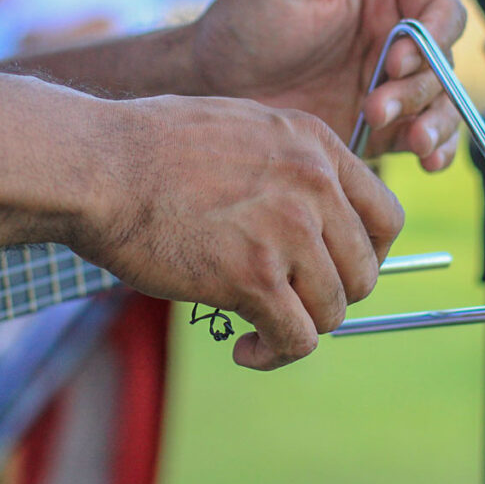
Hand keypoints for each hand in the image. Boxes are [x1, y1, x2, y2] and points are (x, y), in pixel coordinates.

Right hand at [81, 95, 403, 369]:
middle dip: (332, 296)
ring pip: (334, 310)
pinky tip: (246, 350)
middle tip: (292, 303)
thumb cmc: (148, 147)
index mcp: (314, 145)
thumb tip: (309, 212)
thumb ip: (285, 165)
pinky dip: (275, 355)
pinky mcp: (254, 278)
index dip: (368, 255)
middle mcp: (314, 185)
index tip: (337, 272)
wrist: (98, 165)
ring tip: (262, 330)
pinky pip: (297, 339)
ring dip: (302, 327)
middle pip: (365, 270)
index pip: (386, 216)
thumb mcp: (239, 128)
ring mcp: (288, 231)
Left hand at [192, 0, 466, 170]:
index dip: (432, 38)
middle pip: (444, 64)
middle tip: (376, 107)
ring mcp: (387, 86)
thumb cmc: (245, 19)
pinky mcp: (378, 128)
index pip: (442, 13)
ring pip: (441, 105)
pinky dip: (435, 150)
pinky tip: (427, 160)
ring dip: (437, 124)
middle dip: (421, 89)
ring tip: (415, 143)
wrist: (210, 84)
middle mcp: (393, 40)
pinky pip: (420, 139)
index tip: (395, 59)